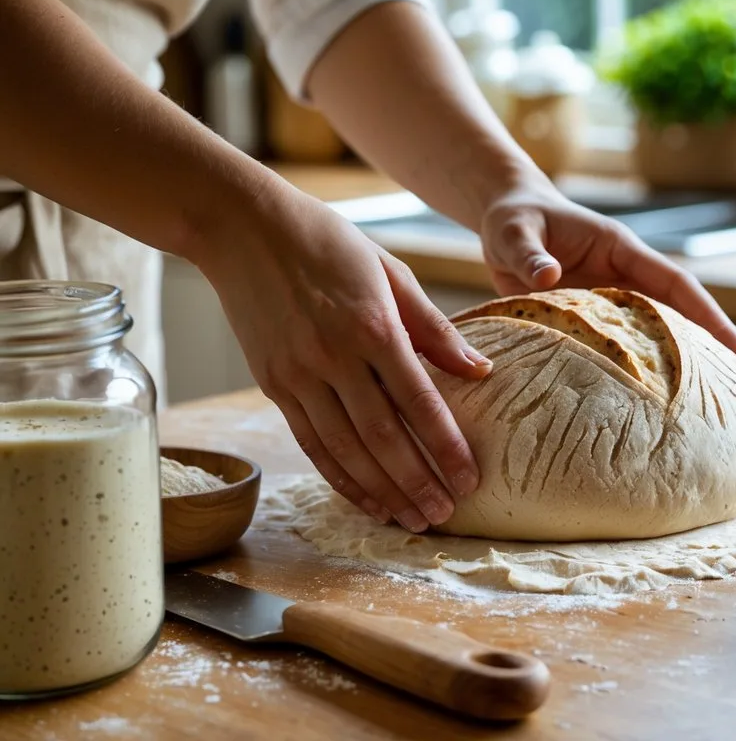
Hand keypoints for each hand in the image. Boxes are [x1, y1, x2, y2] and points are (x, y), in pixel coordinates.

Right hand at [197, 188, 489, 531]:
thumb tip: (480, 371)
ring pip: (345, 450)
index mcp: (373, 326)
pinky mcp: (273, 384)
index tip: (471, 479)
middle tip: (445, 515)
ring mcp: (298, 375)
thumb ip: (435, 328)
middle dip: (417, 482)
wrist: (243, 227)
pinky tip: (365, 499)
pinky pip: (311, 443)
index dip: (446, 447)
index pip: (418, 401)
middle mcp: (333, 357)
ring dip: (381, 491)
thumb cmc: (329, 242)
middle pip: (382, 438)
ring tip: (412, 520)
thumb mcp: (393, 272)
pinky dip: (340, 477)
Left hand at [479, 176, 735, 381]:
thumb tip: (550, 276)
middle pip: (685, 312)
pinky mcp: (597, 318)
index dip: (709, 315)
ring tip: (724, 400)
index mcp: (621, 249)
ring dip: (692, 361)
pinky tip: (661, 403)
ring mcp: (615, 298)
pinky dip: (650, 370)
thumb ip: (529, 254)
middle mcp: (626, 275)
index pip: (676, 284)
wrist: (505, 220)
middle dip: (721, 343)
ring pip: (664, 332)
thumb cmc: (512, 219)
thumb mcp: (513, 232)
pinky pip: (630, 346)